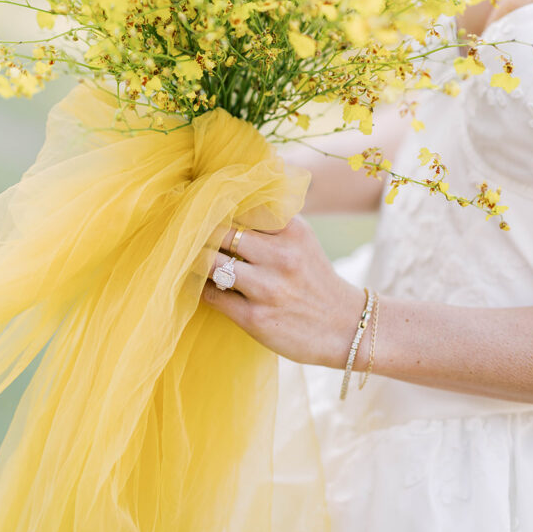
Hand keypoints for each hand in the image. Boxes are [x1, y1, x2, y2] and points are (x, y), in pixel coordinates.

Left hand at [202, 216, 365, 368]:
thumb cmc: (313, 277)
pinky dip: (202, 288)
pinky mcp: (255, 317)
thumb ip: (270, 220)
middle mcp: (281, 256)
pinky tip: (204, 284)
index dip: (217, 207)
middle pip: (221, 232)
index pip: (241, 207)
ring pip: (211, 263)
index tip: (202, 209)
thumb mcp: (302, 239)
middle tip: (188, 234)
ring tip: (192, 259)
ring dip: (198, 261)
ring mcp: (267, 288)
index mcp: (293, 230)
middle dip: (201, 233)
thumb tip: (224, 204)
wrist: (345, 327)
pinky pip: (212, 295)